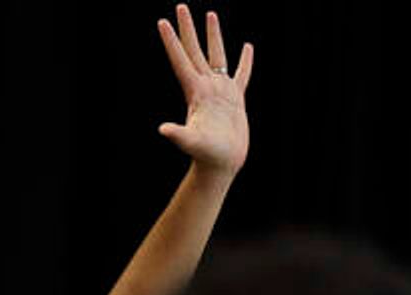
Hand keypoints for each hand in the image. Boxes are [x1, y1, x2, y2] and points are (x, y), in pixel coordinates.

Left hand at [157, 5, 251, 175]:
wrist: (222, 164)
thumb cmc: (207, 155)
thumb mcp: (192, 143)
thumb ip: (179, 135)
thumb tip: (163, 130)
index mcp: (195, 92)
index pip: (181, 60)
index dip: (172, 41)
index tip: (162, 21)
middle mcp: (205, 88)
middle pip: (194, 51)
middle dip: (188, 29)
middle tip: (181, 6)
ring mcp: (220, 92)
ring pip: (216, 56)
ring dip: (213, 36)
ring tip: (210, 15)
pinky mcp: (235, 100)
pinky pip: (241, 74)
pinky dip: (245, 60)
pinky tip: (247, 46)